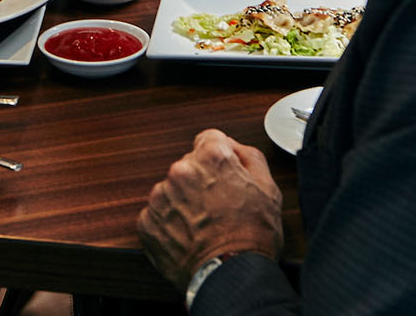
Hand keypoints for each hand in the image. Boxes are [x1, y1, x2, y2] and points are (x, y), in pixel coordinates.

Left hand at [138, 130, 282, 286]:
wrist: (231, 276)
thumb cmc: (252, 236)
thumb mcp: (268, 188)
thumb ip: (249, 156)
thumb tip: (232, 147)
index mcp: (210, 157)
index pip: (209, 140)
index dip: (220, 158)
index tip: (223, 175)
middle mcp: (181, 171)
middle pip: (189, 166)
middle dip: (201, 181)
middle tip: (218, 208)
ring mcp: (160, 197)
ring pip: (172, 190)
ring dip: (184, 203)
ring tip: (203, 226)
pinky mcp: (147, 222)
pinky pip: (157, 215)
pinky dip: (170, 224)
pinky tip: (188, 237)